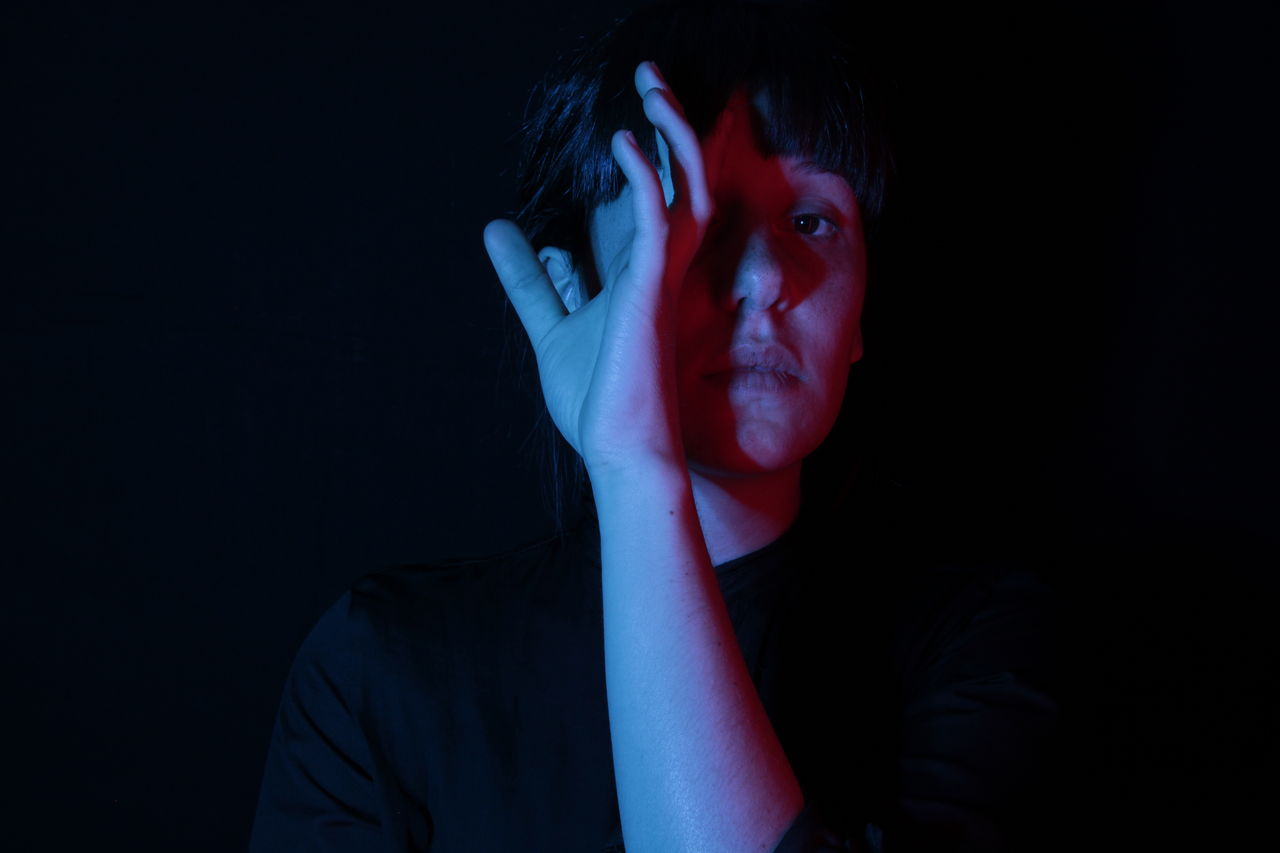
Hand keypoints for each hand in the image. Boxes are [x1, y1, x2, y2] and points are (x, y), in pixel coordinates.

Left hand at [483, 61, 727, 472]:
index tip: (630, 120)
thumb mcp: (551, 326)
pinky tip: (624, 144)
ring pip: (689, 189)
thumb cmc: (596, 397)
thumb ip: (533, 281)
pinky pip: (660, 222)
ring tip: (651, 87)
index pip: (658, 202)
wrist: (617, 449)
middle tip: (652, 79)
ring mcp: (662, 280)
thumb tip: (500, 232)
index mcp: (646, 277)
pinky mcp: (651, 293)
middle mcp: (663, 270)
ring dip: (673, 135)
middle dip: (674, 128)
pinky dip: (648, 180)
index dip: (652, 157)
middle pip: (686, 181)